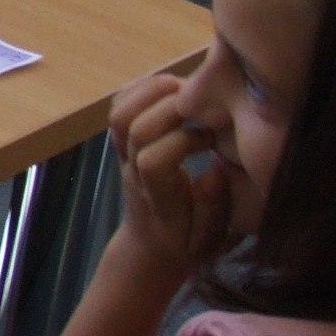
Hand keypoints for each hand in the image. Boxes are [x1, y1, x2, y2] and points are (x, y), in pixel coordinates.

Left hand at [105, 72, 233, 288]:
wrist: (149, 248)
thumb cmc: (186, 244)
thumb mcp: (209, 239)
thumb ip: (214, 208)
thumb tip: (216, 169)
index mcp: (156, 197)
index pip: (152, 161)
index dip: (182, 141)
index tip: (213, 140)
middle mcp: (132, 171)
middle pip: (133, 128)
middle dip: (169, 107)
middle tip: (205, 102)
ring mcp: (122, 155)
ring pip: (120, 114)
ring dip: (152, 91)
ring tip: (187, 87)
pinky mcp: (121, 143)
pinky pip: (119, 107)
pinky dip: (141, 89)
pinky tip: (172, 87)